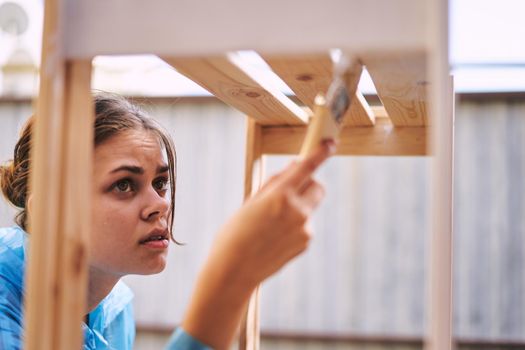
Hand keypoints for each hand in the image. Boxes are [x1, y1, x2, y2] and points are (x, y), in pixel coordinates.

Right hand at [212, 139, 335, 287]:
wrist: (234, 271)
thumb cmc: (235, 233)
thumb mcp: (251, 201)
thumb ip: (275, 183)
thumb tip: (295, 167)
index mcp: (280, 196)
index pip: (307, 167)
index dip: (321, 153)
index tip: (330, 144)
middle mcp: (297, 211)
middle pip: (318, 186)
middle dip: (309, 182)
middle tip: (291, 187)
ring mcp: (304, 229)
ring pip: (310, 206)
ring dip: (298, 206)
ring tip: (271, 222)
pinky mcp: (305, 243)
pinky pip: (304, 225)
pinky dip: (294, 224)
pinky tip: (274, 236)